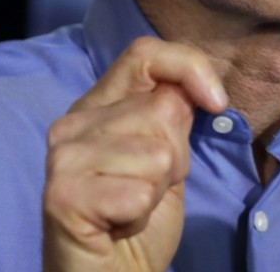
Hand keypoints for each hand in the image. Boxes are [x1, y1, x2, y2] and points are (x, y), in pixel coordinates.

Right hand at [42, 36, 227, 270]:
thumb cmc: (138, 218)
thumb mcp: (165, 157)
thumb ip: (171, 116)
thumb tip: (196, 84)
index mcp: (96, 106)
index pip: (144, 54)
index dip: (189, 67)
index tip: (217, 103)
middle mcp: (72, 124)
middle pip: (162, 110)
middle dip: (174, 157)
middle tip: (147, 188)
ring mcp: (62, 158)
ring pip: (156, 153)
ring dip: (158, 189)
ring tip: (130, 207)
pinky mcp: (62, 195)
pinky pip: (138, 192)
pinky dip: (141, 214)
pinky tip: (118, 224)